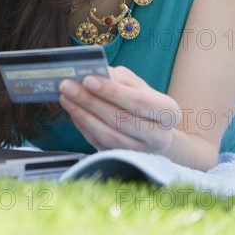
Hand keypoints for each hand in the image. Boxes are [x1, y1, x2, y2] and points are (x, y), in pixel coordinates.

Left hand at [58, 66, 181, 152]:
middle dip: (90, 101)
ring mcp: (141, 153)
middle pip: (120, 120)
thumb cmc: (142, 100)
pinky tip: (72, 109)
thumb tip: (95, 74)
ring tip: (65, 96)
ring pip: (107, 135)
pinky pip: (98, 142)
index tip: (88, 79)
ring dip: (82, 114)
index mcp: (168, 112)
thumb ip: (118, 78)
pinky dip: (82, 125)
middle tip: (67, 86)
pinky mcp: (122, 159)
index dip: (112, 92)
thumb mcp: (136, 84)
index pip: (139, 102)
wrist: (152, 130)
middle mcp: (159, 137)